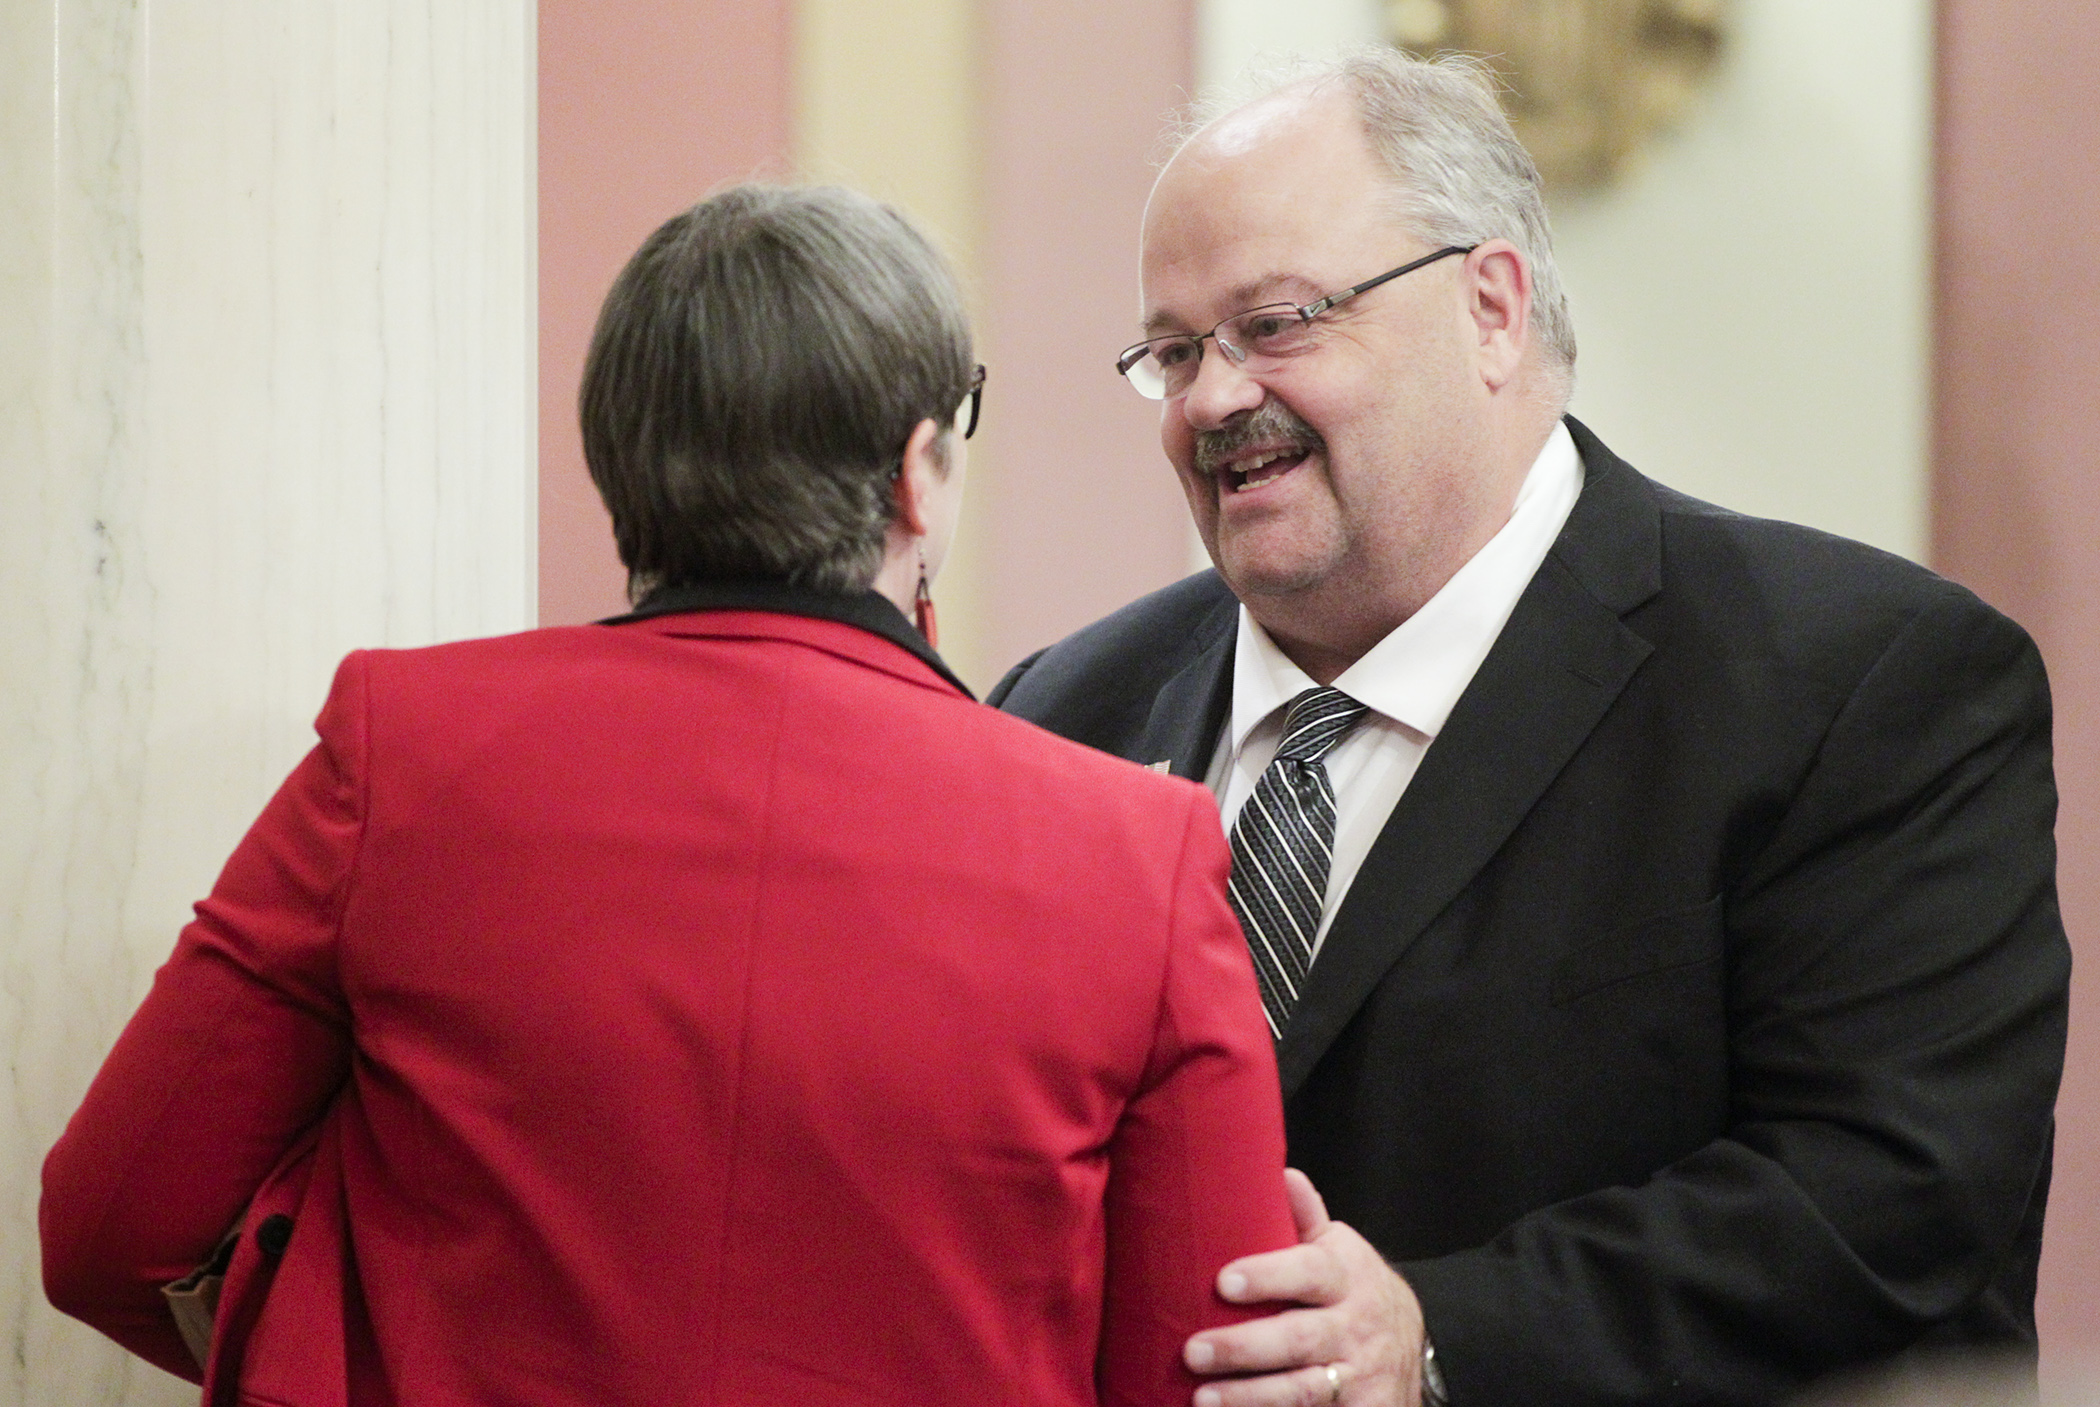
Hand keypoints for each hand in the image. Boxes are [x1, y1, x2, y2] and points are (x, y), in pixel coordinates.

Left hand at [1184, 1169, 1425, 1406]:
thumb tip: (1281, 1173)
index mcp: (1346, 1275)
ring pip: (1303, 1390)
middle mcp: (1356, 1325)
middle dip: (1244, 1348)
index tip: (1223, 1281)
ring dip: (1250, 1397)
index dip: (1268, 1276)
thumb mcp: (1338, 1248)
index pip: (1308, 1273)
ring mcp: (1359, 1374)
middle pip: (1299, 1339)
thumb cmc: (1352, 1288)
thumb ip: (1306, 1217)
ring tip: (1202, 1399)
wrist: (1412, 1342)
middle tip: (1193, 1351)